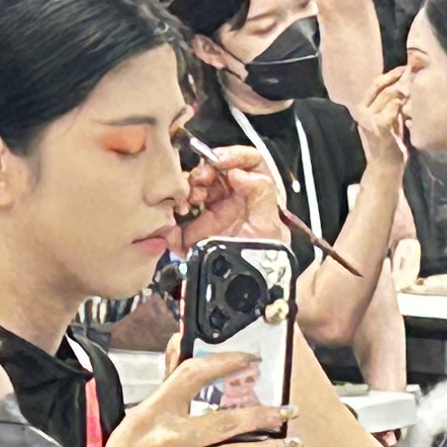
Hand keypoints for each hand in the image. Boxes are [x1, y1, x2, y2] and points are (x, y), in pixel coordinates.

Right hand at [97, 347, 291, 446]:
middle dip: (265, 414)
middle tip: (286, 411)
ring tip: (288, 446)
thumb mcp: (133, 423)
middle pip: (228, 420)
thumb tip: (177, 348)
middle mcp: (169, 439)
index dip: (226, 363)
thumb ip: (164, 389)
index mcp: (152, 414)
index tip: (248, 361)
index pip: (193, 375)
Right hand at [173, 143, 288, 250]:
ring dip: (189, 187)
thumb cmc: (270, 260)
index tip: (220, 160)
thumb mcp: (271, 226)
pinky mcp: (196, 229)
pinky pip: (181, 213)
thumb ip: (260, 194)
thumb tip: (240, 174)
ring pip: (196, 186)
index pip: (248, 161)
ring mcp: (214, 211)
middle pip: (215, 170)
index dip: (234, 155)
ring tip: (190, 199)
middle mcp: (233, 198)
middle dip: (205, 170)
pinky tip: (180, 213)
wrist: (253, 291)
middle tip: (201, 180)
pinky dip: (175, 210)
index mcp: (254, 193)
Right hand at [358, 67, 411, 172]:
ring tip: (415, 90)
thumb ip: (395, 103)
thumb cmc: (391, 143)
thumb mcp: (392, 119)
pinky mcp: (377, 130)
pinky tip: (406, 107)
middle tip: (415, 74)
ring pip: (386, 97)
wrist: (386, 168)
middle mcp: (362, 111)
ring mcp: (368, 120)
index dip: (393, 74)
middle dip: (399, 79)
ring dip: (402, 91)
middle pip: (381, 87)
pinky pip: (389, 112)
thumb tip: (407, 82)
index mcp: (365, 106)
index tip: (408, 68)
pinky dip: (398, 107)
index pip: (377, 83)